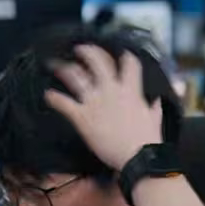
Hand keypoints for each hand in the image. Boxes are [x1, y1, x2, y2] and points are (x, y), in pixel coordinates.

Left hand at [45, 44, 162, 170]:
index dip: (124, 56)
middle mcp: (111, 90)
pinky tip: (48, 95)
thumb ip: (153, 107)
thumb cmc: (147, 139)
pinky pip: (64, 103)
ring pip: (76, 77)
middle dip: (87, 52)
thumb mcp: (154, 118)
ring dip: (65, 69)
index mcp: (131, 89)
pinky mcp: (82, 116)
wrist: (136, 156)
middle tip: (79, 49)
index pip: (128, 63)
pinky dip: (54, 98)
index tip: (121, 53)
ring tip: (57, 66)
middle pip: (97, 61)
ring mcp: (95, 101)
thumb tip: (156, 101)